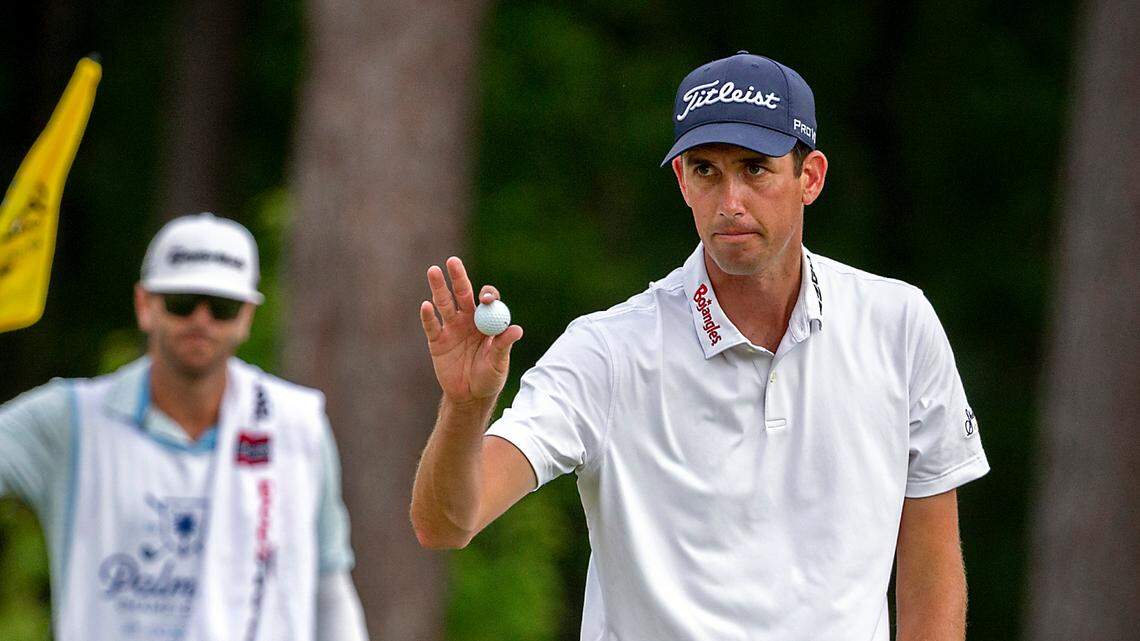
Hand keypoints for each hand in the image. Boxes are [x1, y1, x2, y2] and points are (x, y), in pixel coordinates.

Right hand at [420, 257, 522, 404]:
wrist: (470, 396)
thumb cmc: (490, 377)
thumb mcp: (499, 362)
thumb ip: (503, 345)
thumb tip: (516, 329)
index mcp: (487, 321)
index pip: (487, 301)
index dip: (487, 296)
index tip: (486, 299)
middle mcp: (468, 319)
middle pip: (463, 294)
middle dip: (458, 278)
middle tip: (453, 261)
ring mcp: (451, 328)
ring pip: (444, 304)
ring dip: (439, 288)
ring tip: (433, 270)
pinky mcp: (437, 341)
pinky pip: (432, 326)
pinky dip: (428, 316)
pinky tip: (426, 305)